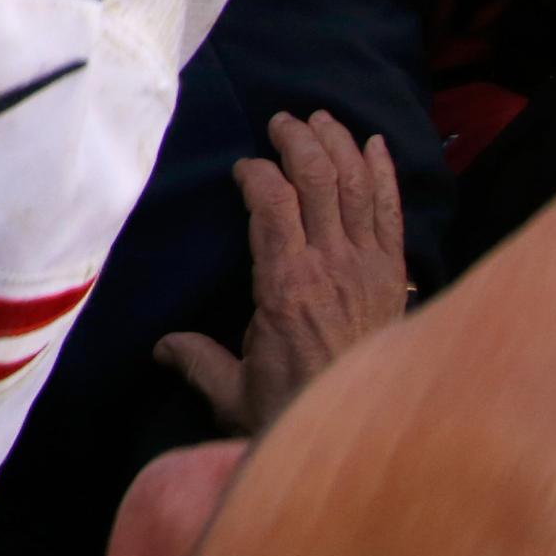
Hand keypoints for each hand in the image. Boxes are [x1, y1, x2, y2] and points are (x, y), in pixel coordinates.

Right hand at [155, 111, 406, 434]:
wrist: (368, 435)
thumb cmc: (292, 411)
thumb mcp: (232, 393)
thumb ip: (197, 360)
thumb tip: (161, 346)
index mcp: (284, 285)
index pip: (272, 202)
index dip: (256, 173)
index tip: (242, 168)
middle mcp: (330, 266)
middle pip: (318, 179)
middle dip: (298, 141)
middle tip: (280, 122)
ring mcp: (369, 267)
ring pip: (356, 186)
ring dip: (339, 146)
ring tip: (321, 120)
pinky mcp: (394, 276)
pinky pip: (392, 213)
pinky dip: (384, 174)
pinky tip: (375, 146)